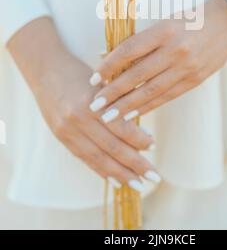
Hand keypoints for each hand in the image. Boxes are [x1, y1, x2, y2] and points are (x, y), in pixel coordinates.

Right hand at [8, 18, 159, 190]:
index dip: (138, 140)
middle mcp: (78, 118)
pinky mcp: (60, 136)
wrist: (45, 68)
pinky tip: (115, 180)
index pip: (119, 127)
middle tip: (154, 176)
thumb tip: (141, 132)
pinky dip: (101, 170)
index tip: (153, 146)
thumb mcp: (101, 81)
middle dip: (134, 165)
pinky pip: (84, 157)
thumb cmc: (79, 70)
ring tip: (138, 185)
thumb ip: (118, 103)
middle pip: (111, 147)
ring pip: (98, 158)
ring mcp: (67, 130)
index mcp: (91, 101)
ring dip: (120, 174)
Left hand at [89, 0, 226, 121]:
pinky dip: (149, 106)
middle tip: (95, 105)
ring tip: (110, 116)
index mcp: (165, 30)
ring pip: (152, 90)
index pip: (129, 50)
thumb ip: (143, 40)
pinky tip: (135, 113)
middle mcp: (176, 49)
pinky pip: (168, 95)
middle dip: (114, 92)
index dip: (109, 66)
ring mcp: (187, 67)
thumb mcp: (166, 22)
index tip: (93, 79)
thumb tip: (112, 57)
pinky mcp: (196, 79)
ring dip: (128, 105)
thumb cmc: (191, 19)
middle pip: (138, 75)